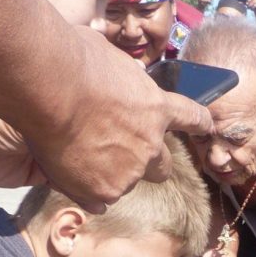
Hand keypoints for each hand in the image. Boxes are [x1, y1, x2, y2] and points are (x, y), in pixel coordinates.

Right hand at [22, 27, 212, 212]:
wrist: (50, 86)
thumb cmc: (74, 60)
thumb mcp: (110, 59)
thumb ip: (124, 80)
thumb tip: (121, 79)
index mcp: (156, 108)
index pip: (191, 118)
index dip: (199, 123)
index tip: (205, 126)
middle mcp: (150, 145)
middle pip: (162, 168)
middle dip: (149, 163)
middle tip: (124, 153)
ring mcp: (129, 172)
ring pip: (126, 182)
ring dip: (110, 172)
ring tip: (79, 152)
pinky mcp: (105, 190)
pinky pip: (99, 197)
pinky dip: (87, 188)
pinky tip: (71, 172)